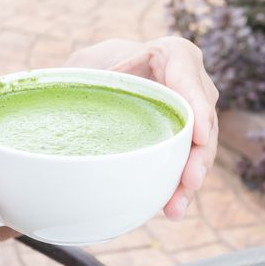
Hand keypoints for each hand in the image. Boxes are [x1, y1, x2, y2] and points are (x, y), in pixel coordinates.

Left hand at [67, 37, 218, 220]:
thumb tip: (59, 90)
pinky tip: (171, 208)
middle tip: (189, 182)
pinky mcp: (189, 137)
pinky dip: (181, 184)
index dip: (199, 112)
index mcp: (178, 56)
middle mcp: (196, 85)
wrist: (121, 75)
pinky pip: (191, 160)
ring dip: (191, 180)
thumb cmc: (107, 64)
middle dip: (199, 157)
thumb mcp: (95, 62)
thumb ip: (86, 72)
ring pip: (202, 149)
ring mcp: (197, 113)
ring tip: (176, 208)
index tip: (199, 137)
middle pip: (205, 124)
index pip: (192, 85)